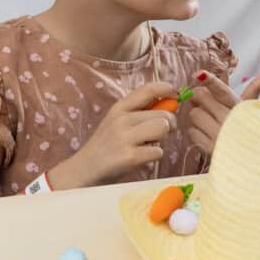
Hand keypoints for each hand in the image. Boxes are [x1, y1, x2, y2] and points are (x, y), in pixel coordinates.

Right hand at [50, 82, 177, 189]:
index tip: (176, 94)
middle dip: (170, 124)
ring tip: (149, 144)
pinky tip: (142, 158)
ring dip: (162, 139)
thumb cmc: (107, 145)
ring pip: (163, 129)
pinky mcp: (129, 157)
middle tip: (161, 133)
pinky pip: (158, 151)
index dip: (168, 89)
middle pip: (164, 114)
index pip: (149, 90)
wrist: (84, 170)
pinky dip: (155, 156)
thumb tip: (171, 102)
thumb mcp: (117, 122)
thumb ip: (140, 111)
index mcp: (119, 108)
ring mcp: (124, 138)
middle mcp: (121, 119)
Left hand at [185, 71, 259, 153]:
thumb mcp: (254, 108)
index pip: (222, 90)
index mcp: (239, 106)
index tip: (200, 75)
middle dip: (199, 98)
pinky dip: (196, 131)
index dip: (210, 80)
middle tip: (204, 103)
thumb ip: (254, 90)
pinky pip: (192, 132)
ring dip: (197, 116)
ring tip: (209, 121)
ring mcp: (219, 134)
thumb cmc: (252, 128)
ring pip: (194, 114)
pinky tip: (207, 133)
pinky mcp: (210, 148)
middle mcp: (229, 119)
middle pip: (200, 97)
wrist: (256, 158)